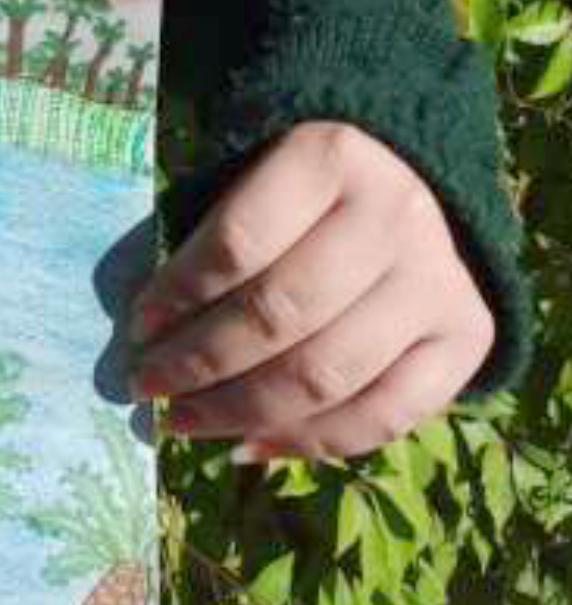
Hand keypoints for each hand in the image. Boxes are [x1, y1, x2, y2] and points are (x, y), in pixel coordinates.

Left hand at [127, 120, 496, 462]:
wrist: (411, 184)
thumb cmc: (303, 191)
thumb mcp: (255, 181)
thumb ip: (213, 244)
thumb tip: (151, 335)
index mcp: (330, 157)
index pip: (240, 240)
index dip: (181, 291)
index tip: (137, 326)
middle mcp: (394, 215)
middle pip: (282, 314)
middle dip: (201, 362)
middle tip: (146, 386)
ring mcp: (436, 280)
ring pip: (329, 374)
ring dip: (242, 411)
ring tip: (183, 422)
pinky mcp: (466, 337)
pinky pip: (385, 416)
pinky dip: (310, 443)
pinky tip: (248, 446)